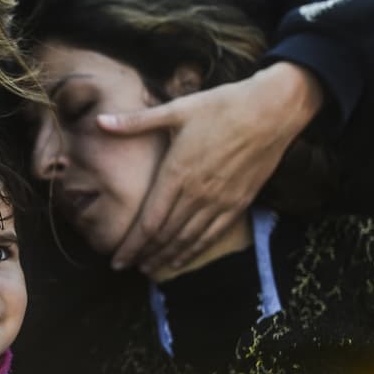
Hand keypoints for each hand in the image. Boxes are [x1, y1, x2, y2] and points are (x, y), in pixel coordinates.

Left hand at [97, 62, 322, 274]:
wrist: (273, 110)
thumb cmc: (223, 105)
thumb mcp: (177, 109)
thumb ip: (136, 122)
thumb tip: (100, 121)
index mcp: (177, 173)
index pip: (148, 222)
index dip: (131, 245)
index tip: (115, 260)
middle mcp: (197, 193)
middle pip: (165, 236)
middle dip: (143, 255)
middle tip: (127, 267)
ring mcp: (220, 201)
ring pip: (187, 240)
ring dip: (166, 257)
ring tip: (149, 269)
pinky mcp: (239, 202)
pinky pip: (212, 235)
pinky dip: (194, 251)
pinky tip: (182, 260)